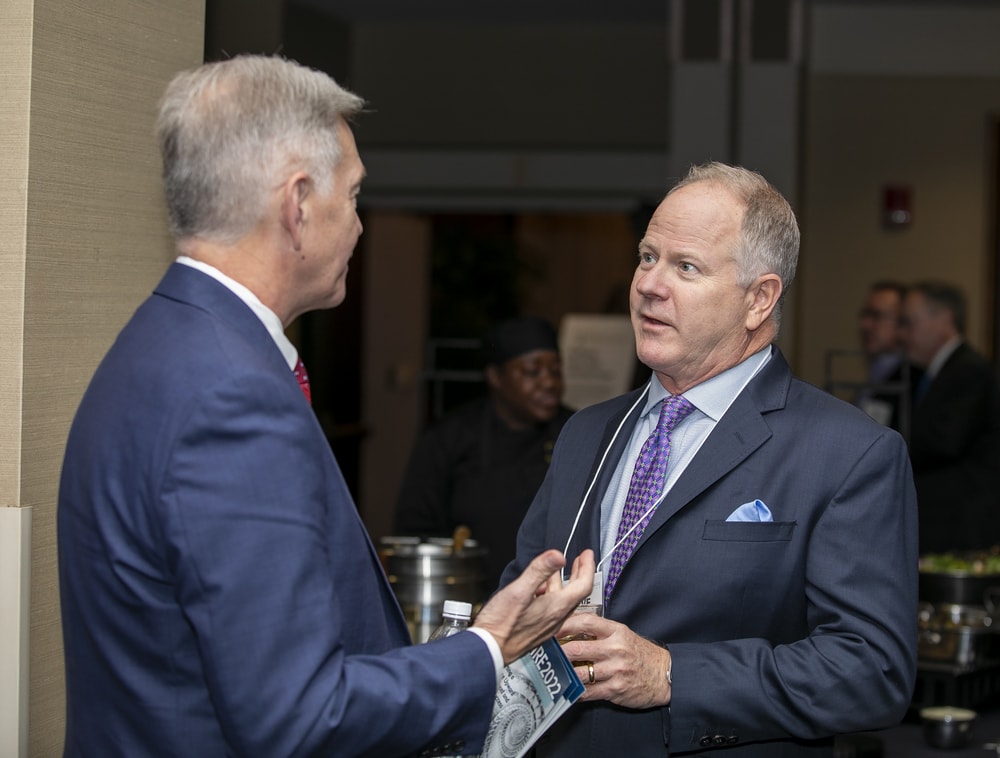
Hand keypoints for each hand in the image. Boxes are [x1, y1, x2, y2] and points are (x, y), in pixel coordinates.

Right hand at [474, 549, 594, 664]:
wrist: (489, 651)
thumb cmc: (500, 624)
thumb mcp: (519, 590)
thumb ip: (539, 571)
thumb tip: (557, 555)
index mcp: (555, 607)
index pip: (583, 585)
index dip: (588, 567)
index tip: (587, 554)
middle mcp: (555, 618)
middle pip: (576, 593)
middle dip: (580, 573)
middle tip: (581, 559)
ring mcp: (547, 625)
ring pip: (562, 600)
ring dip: (564, 582)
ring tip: (559, 569)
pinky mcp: (537, 629)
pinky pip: (552, 608)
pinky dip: (552, 593)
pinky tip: (541, 589)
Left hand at [557, 614, 671, 708]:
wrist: (665, 675)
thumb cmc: (640, 653)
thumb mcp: (622, 634)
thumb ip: (598, 630)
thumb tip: (570, 625)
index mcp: (616, 631)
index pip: (586, 622)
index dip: (564, 624)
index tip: (549, 628)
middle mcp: (616, 649)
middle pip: (577, 648)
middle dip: (557, 652)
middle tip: (542, 652)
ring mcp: (615, 670)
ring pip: (579, 672)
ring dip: (563, 672)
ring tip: (550, 670)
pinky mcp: (615, 689)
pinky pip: (588, 692)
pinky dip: (574, 691)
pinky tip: (566, 688)